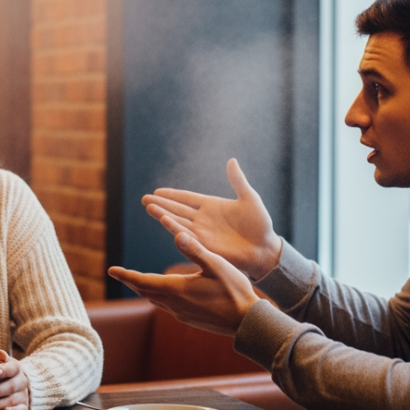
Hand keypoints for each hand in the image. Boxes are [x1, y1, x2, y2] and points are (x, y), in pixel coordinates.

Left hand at [0, 350, 29, 409]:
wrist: (23, 385)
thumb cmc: (7, 374)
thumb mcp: (6, 362)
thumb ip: (0, 358)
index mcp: (16, 369)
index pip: (12, 368)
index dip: (4, 370)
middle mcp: (21, 382)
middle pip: (10, 386)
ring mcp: (23, 395)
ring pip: (12, 400)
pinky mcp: (24, 406)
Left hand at [108, 229, 260, 336]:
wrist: (247, 322)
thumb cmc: (236, 291)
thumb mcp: (217, 265)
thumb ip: (196, 250)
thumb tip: (177, 234)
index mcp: (178, 289)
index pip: (144, 281)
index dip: (126, 275)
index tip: (111, 270)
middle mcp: (175, 304)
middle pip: (146, 292)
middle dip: (132, 281)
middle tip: (119, 274)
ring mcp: (182, 314)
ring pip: (156, 301)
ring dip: (144, 290)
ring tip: (137, 281)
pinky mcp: (190, 320)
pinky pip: (167, 307)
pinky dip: (158, 298)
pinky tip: (164, 294)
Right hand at [141, 158, 282, 279]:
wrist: (264, 248)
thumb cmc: (259, 224)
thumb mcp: (249, 198)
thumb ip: (238, 181)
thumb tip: (232, 161)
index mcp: (211, 206)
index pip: (186, 198)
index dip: (172, 194)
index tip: (157, 191)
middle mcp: (203, 219)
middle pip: (177, 209)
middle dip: (161, 204)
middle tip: (144, 199)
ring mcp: (202, 232)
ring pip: (178, 221)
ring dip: (163, 214)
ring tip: (148, 207)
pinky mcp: (205, 244)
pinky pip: (187, 235)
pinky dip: (174, 228)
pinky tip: (164, 220)